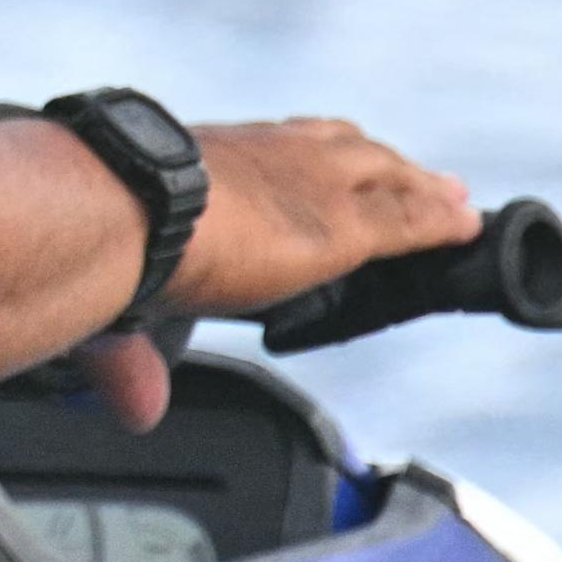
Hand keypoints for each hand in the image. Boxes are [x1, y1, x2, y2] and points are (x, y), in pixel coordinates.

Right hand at [61, 117, 472, 431]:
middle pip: (336, 150)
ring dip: (418, 185)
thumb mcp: (116, 292)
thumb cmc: (94, 236)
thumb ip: (132, 359)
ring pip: (383, 176)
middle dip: (375, 162)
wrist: (114, 205)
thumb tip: (138, 411)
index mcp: (203, 159)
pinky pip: (408, 220)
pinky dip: (441, 222)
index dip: (305, 157)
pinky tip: (468, 224)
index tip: (326, 164)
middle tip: (409, 173)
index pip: (268, 152)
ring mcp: (308, 187)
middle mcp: (262, 158)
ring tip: (452, 197)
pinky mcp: (342, 226)